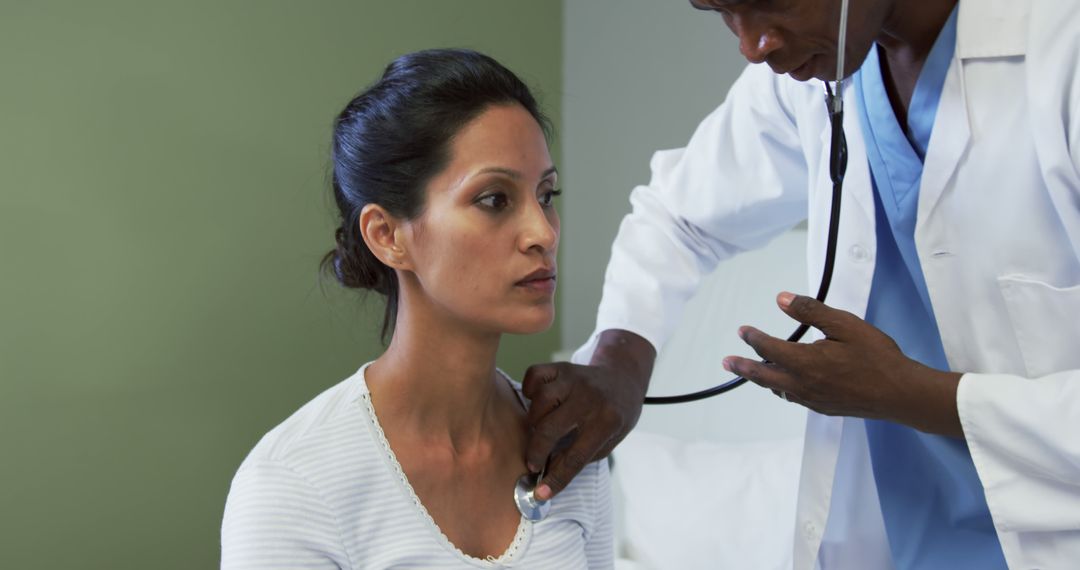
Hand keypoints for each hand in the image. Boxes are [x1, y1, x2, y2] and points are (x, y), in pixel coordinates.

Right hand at [522, 329, 654, 499]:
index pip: (576, 457)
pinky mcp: (561, 367)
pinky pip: (534, 376)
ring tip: (540, 428)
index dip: (556, 479)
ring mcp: (574, 379)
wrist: (624, 378)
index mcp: (608, 422)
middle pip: (550, 429)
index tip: (540, 494)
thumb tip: (546, 475)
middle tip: (533, 463)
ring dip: (534, 420)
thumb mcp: (608, 441)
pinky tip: (537, 401)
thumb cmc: (615, 416)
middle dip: (536, 452)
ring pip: (540, 401)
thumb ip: (579, 457)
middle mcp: (590, 398)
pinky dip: (529, 390)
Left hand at [723, 292, 962, 436]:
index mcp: (804, 362)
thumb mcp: (845, 325)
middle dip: (742, 367)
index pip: (768, 348)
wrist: (900, 394)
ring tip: (753, 370)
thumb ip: (811, 311)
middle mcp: (801, 384)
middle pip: (762, 376)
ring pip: (777, 389)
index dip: (752, 338)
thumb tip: (782, 298)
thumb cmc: (876, 356)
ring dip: (762, 379)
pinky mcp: (822, 408)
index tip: (743, 330)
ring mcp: (811, 400)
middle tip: (727, 362)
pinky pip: (793, 397)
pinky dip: (781, 388)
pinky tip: (785, 384)